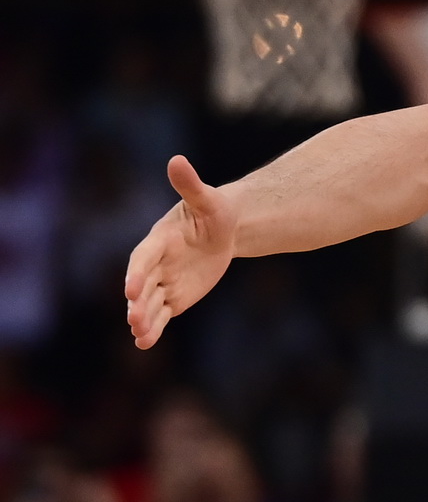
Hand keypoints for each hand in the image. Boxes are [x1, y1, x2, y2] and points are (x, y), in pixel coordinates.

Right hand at [124, 156, 236, 348]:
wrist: (224, 229)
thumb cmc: (214, 210)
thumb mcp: (206, 198)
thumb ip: (189, 184)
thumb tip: (176, 159)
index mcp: (158, 241)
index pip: (142, 258)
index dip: (136, 273)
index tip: (131, 288)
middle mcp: (155, 264)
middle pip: (142, 286)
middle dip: (137, 302)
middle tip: (134, 318)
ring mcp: (162, 282)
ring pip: (149, 304)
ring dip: (143, 319)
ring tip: (140, 334)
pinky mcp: (173, 297)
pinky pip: (161, 314)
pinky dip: (153, 328)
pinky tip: (145, 342)